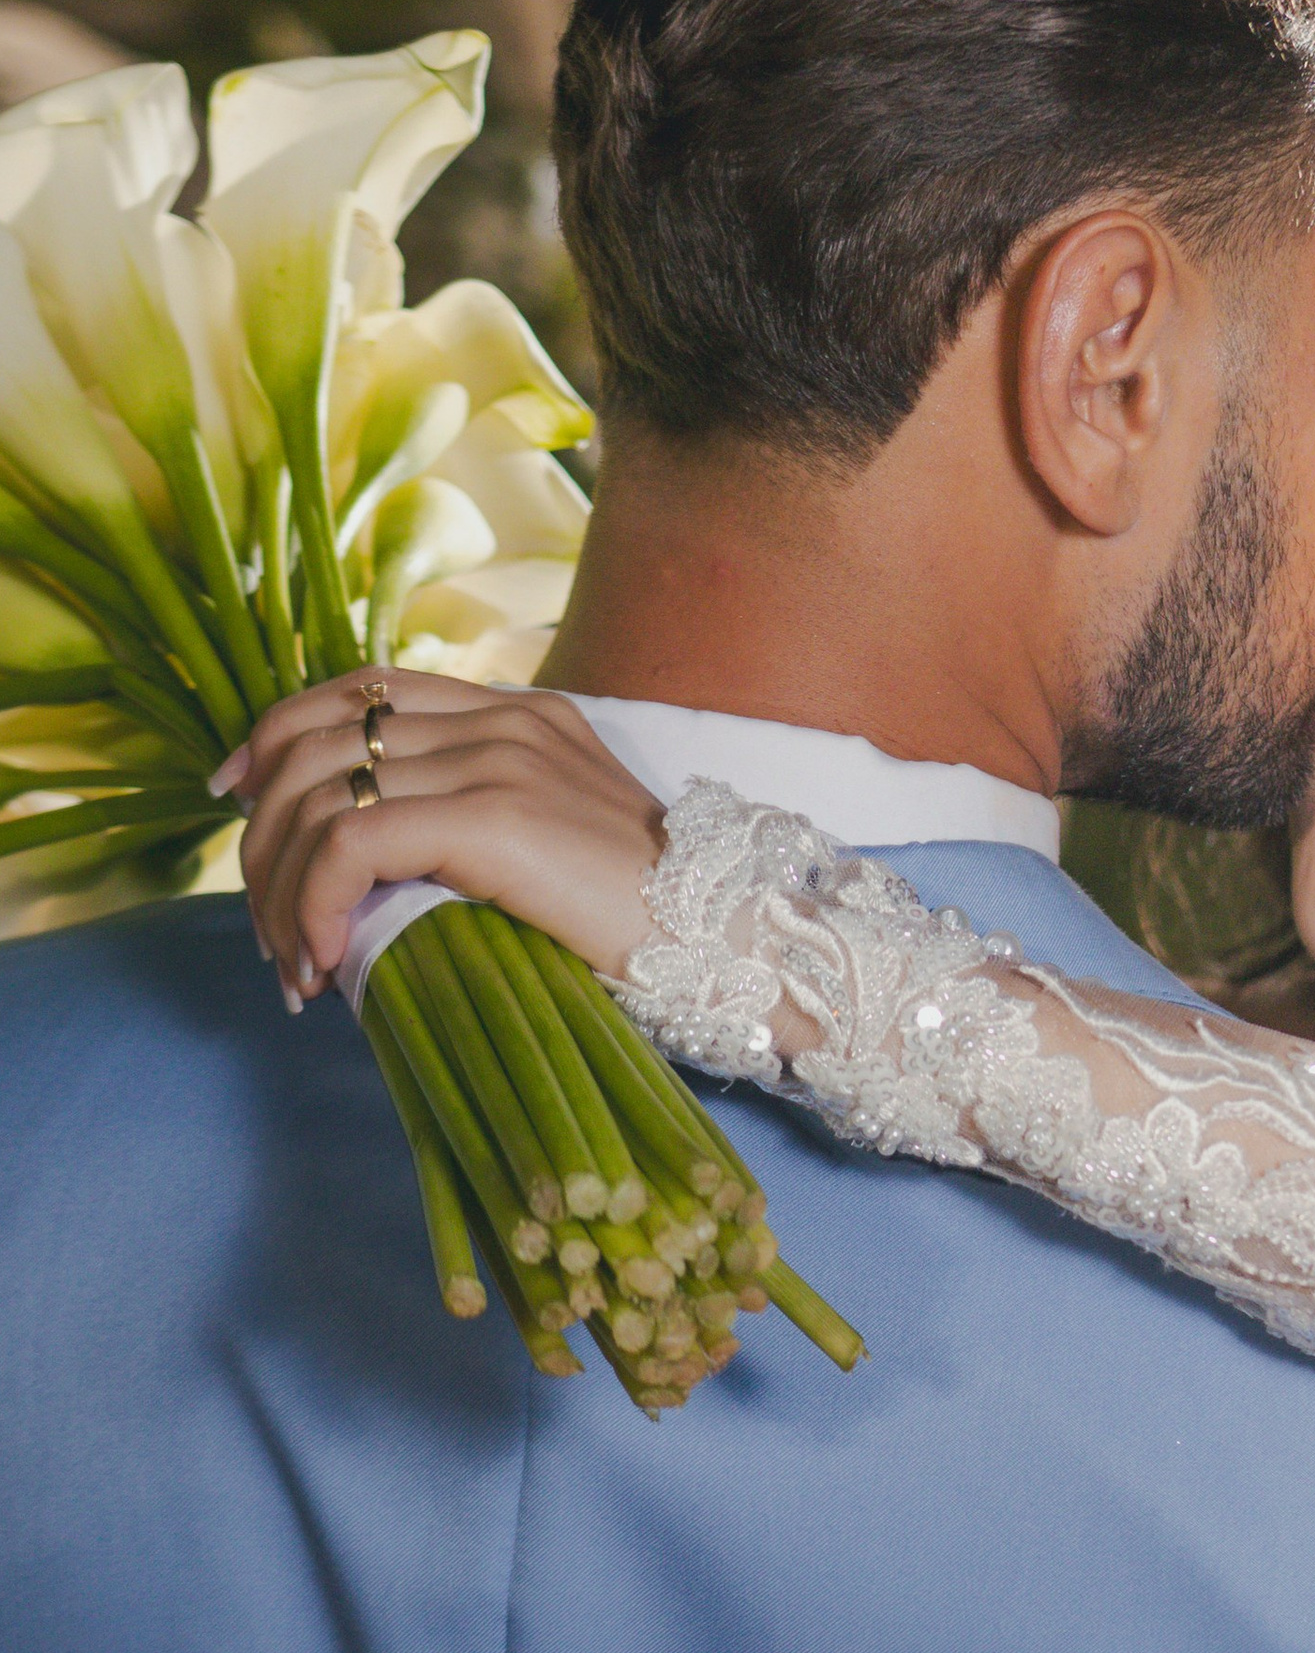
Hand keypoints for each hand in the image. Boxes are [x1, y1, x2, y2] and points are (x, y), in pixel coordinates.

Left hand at [223, 668, 664, 1002]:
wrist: (738, 943)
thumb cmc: (654, 920)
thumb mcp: (563, 844)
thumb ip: (486, 820)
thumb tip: (378, 867)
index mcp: (520, 712)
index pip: (358, 689)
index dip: (274, 737)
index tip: (238, 806)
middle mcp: (503, 719)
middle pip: (314, 739)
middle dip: (260, 835)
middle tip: (267, 925)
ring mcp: (500, 761)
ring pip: (317, 795)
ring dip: (278, 888)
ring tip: (294, 962)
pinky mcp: (493, 819)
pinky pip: (348, 844)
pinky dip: (312, 904)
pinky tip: (324, 959)